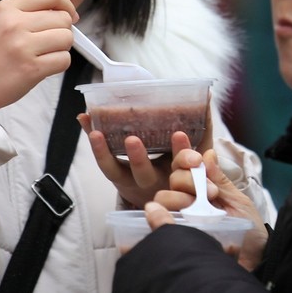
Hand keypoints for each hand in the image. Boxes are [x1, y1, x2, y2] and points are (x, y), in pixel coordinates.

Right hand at [0, 0, 78, 113]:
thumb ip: (26, 12)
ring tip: (44, 54)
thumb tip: (63, 11)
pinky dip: (59, 64)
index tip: (69, 14)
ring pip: (67, 38)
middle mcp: (15, 24)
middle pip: (63, 18)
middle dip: (62, 30)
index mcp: (6, 8)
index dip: (66, 4)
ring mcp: (23, 46)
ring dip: (61, 48)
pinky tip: (44, 66)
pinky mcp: (32, 69)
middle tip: (49, 41)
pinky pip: (64, 60)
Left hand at [77, 123, 196, 208]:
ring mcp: (129, 180)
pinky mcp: (114, 174)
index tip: (179, 134)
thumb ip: (203, 126)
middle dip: (137, 158)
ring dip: (102, 151)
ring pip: (113, 169)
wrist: (162, 196)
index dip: (180, 152)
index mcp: (174, 176)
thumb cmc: (181, 166)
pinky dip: (93, 141)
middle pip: (143, 174)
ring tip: (95, 131)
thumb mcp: (198, 151)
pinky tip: (84, 118)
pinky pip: (101, 159)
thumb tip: (206, 96)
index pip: (179, 165)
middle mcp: (151, 182)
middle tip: (131, 140)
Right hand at [148, 148, 268, 270]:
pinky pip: (159, 226)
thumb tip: (207, 153)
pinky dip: (161, 218)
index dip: (184, 156)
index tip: (196, 160)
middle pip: (172, 181)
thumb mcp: (237, 202)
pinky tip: (168, 218)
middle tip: (210, 193)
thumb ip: (220, 180)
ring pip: (162, 200)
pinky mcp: (174, 239)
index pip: (184, 167)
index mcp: (202, 190)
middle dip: (188, 180)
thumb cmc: (249, 232)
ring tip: (196, 209)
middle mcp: (187, 203)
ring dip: (178, 198)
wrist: (255, 262)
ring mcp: (180, 221)